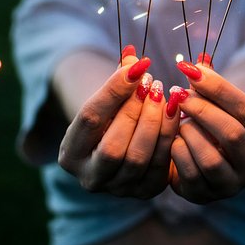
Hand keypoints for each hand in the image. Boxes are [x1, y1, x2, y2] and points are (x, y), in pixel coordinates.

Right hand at [58, 46, 179, 198]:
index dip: (115, 90)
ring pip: (138, 158)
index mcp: (70, 153)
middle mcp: (90, 178)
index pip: (90, 119)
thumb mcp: (108, 98)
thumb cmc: (110, 115)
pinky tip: (174, 111)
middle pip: (113, 147)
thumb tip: (132, 53)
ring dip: (155, 122)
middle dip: (135, 111)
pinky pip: (161, 165)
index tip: (139, 66)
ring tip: (163, 95)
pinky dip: (169, 135)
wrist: (121, 145)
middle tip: (152, 83)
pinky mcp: (146, 191)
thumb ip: (119, 78)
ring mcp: (118, 189)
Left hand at [169, 57, 244, 202]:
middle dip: (202, 110)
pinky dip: (178, 151)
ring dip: (190, 133)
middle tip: (179, 94)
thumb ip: (209, 85)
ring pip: (211, 158)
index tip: (191, 70)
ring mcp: (233, 186)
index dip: (218, 87)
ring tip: (180, 120)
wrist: (203, 162)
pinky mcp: (206, 196)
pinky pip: (189, 172)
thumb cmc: (213, 124)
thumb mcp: (218, 105)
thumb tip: (193, 65)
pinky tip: (174, 140)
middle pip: (232, 133)